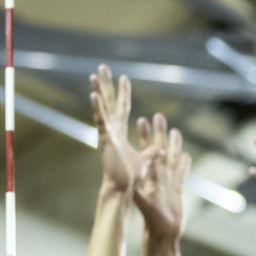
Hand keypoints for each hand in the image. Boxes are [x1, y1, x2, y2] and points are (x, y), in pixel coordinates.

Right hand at [90, 65, 141, 193]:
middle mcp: (111, 129)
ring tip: (94, 75)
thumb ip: (152, 151)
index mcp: (119, 132)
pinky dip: (97, 108)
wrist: (123, 188)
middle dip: (106, 84)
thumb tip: (162, 147)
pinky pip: (101, 120)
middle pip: (108, 102)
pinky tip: (94, 95)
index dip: (123, 93)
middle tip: (102, 67)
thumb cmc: (131, 176)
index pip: (122, 107)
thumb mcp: (146, 159)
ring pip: (102, 108)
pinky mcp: (105, 139)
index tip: (125, 77)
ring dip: (98, 91)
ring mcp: (107, 133)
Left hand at [132, 113, 190, 243]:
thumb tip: (131, 186)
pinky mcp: (178, 189)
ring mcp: (169, 181)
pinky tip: (186, 155)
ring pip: (172, 157)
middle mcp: (159, 175)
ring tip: (175, 130)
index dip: (145, 136)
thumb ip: (139, 194)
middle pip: (160, 148)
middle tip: (158, 116)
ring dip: (173, 144)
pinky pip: (182, 172)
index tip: (142, 119)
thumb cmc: (153, 219)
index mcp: (151, 175)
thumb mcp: (145, 204)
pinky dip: (184, 164)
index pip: (148, 150)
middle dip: (159, 133)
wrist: (163, 233)